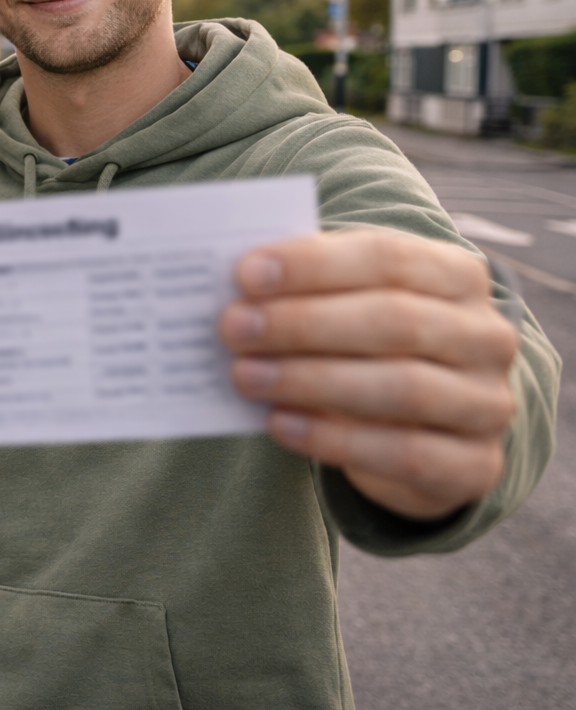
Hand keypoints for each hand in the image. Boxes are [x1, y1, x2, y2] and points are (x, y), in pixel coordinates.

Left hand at [220, 230, 519, 520]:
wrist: (427, 431)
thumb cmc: (370, 347)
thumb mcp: (350, 307)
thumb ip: (309, 292)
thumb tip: (237, 290)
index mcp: (458, 275)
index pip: (387, 257)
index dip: (314, 265)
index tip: (246, 274)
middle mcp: (486, 335)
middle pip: (393, 320)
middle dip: (304, 323)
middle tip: (233, 327)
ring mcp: (488, 402)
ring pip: (402, 386)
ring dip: (311, 380)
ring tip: (244, 375)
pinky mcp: (475, 464)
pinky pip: (403, 453)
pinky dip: (333, 439)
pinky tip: (279, 425)